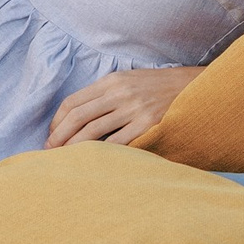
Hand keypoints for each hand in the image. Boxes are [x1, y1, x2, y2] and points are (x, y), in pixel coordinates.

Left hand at [47, 67, 203, 146]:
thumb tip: (78, 118)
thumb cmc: (158, 88)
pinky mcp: (148, 124)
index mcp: (112, 81)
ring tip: (66, 161)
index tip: (51, 136)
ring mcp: (134, 108)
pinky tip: (95, 163)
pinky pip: (118, 144)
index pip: (73, 102)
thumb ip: (106, 95)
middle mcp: (120, 92)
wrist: (195, 87)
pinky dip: (103, 155)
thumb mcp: (130, 81)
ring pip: (93, 132)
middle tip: (49, 153)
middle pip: (78, 117)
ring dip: (74, 149)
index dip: (56, 122)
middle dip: (59, 137)